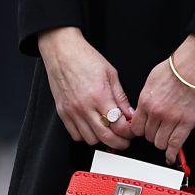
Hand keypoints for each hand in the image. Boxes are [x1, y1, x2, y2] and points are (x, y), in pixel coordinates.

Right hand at [37, 27, 133, 149]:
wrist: (62, 52)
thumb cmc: (85, 58)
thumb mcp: (111, 74)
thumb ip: (121, 97)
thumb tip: (130, 114)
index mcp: (99, 96)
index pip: (119, 126)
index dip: (129, 132)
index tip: (132, 130)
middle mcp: (84, 107)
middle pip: (106, 138)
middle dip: (119, 142)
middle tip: (125, 139)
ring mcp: (72, 112)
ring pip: (90, 140)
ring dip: (102, 139)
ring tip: (109, 131)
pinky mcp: (63, 113)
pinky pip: (75, 135)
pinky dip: (86, 136)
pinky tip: (93, 127)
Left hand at [132, 36, 194, 164]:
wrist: (194, 66)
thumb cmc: (176, 68)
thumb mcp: (151, 80)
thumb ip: (146, 97)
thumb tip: (144, 109)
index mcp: (146, 102)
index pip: (136, 127)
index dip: (140, 130)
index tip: (143, 131)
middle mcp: (156, 112)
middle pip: (147, 136)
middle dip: (151, 135)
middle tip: (157, 132)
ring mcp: (171, 119)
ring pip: (160, 143)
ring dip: (162, 142)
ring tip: (166, 137)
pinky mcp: (186, 123)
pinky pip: (175, 144)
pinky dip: (172, 154)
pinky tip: (171, 157)